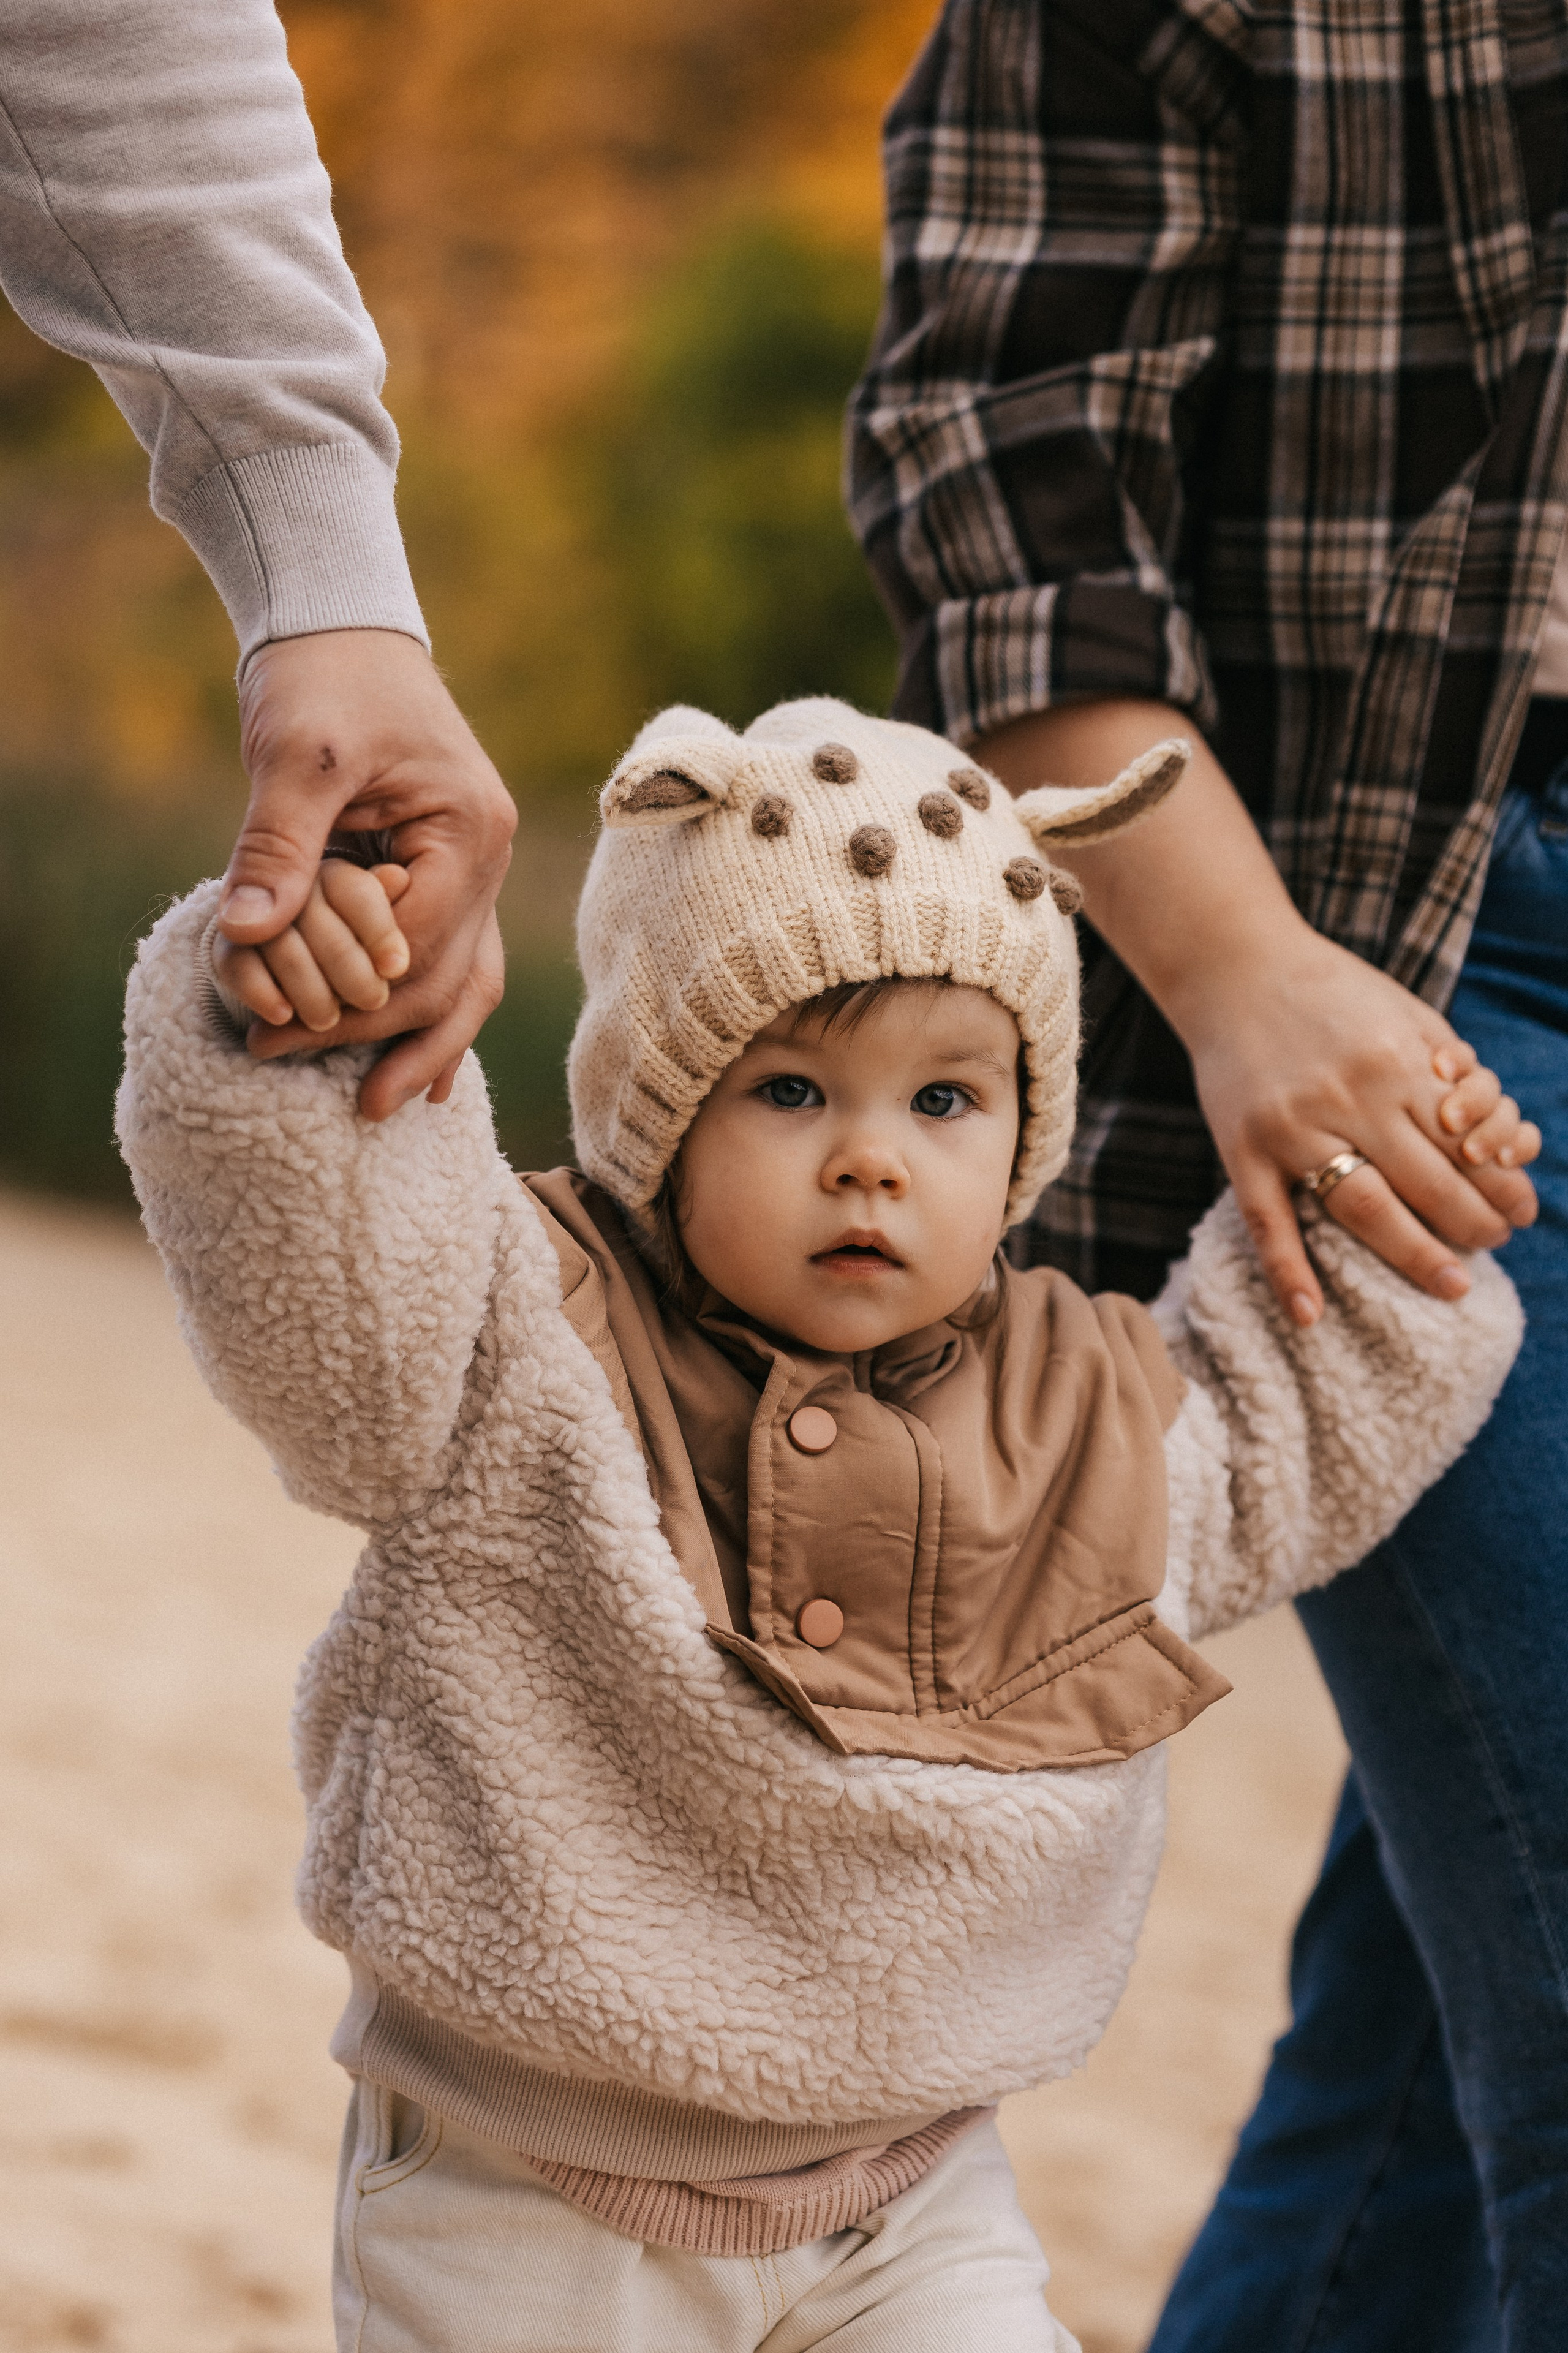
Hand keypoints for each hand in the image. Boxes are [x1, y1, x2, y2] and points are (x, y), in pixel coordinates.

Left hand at [217, 629, 515, 1118]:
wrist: (341, 624)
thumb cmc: (321, 678)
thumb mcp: (293, 755)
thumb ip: (277, 845)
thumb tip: (246, 936)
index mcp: (467, 830)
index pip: (416, 946)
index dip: (348, 994)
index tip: (272, 1025)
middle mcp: (486, 857)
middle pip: (446, 979)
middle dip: (371, 1033)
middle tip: (285, 1064)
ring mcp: (474, 867)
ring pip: (466, 982)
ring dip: (421, 1046)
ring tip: (376, 1108)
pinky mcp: (446, 871)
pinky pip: (454, 959)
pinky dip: (431, 1014)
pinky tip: (414, 1069)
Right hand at [975, 699, 1539, 1325]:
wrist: (1232, 967)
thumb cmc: (1330, 992)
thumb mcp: (1404, 1013)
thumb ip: (1446, 1070)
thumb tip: (1495, 1136)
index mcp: (1397, 1061)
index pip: (1467, 1143)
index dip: (1502, 1184)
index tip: (1521, 1212)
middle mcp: (1350, 1097)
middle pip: (1428, 1184)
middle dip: (1473, 1225)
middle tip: (1492, 1247)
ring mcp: (1292, 1128)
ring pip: (1362, 1208)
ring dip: (1414, 1254)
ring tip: (1454, 1286)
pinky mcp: (1242, 1148)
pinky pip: (1267, 1219)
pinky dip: (1287, 1271)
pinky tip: (1311, 1315)